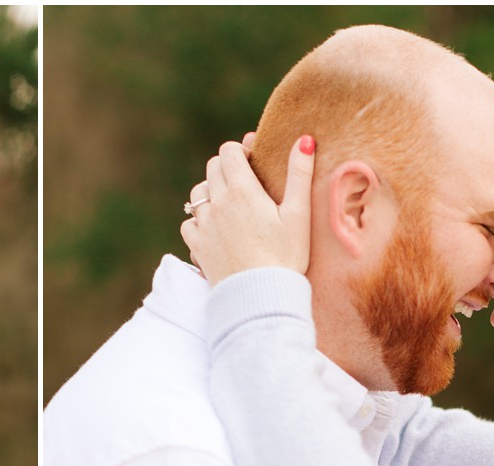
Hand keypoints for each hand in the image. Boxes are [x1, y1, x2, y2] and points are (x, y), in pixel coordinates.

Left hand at [181, 134, 315, 286]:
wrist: (260, 298)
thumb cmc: (285, 257)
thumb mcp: (299, 215)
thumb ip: (299, 175)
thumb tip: (304, 140)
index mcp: (242, 191)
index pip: (229, 152)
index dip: (240, 151)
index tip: (253, 160)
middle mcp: (217, 204)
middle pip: (212, 168)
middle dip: (227, 167)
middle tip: (246, 181)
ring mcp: (204, 226)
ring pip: (198, 194)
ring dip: (211, 192)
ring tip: (230, 204)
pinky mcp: (197, 247)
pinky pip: (189, 223)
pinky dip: (199, 221)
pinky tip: (215, 228)